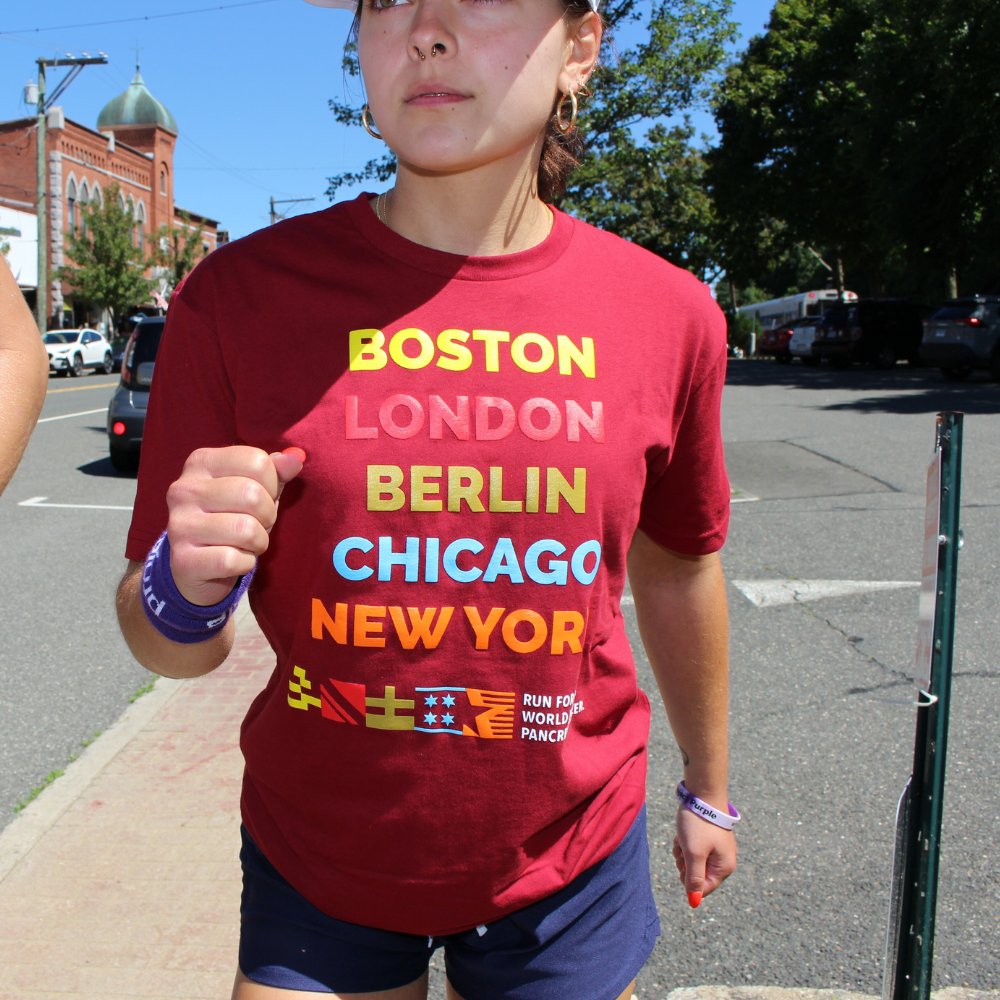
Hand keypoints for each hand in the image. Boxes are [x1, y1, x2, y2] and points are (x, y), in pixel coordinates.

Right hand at [165, 446, 303, 606]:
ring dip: (258, 542)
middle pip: (252, 495)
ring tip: (245, 543)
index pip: (256, 461)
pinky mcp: (182, 560)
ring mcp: (179, 524)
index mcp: (201, 462)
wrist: (197, 565)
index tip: (262, 498)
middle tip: (257, 524)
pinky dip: (244, 564)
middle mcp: (184, 489)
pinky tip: (232, 560)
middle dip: (267, 516)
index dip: (272, 484)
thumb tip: (296, 457)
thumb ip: (277, 472)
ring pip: (245, 530)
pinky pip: (233, 560)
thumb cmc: (232, 519)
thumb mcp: (257, 489)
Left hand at [672, 805, 736, 905]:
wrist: (702, 792)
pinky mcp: (710, 838)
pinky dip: (685, 842)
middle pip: (697, 875)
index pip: (703, 889)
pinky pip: (694, 849)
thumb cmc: (698, 823)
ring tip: (683, 837)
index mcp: (724, 867)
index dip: (688, 879)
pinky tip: (683, 832)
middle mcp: (724, 860)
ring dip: (683, 852)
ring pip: (693, 861)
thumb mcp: (694, 853)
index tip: (683, 862)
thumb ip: (694, 879)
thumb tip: (694, 902)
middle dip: (685, 863)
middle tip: (683, 847)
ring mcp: (717, 848)